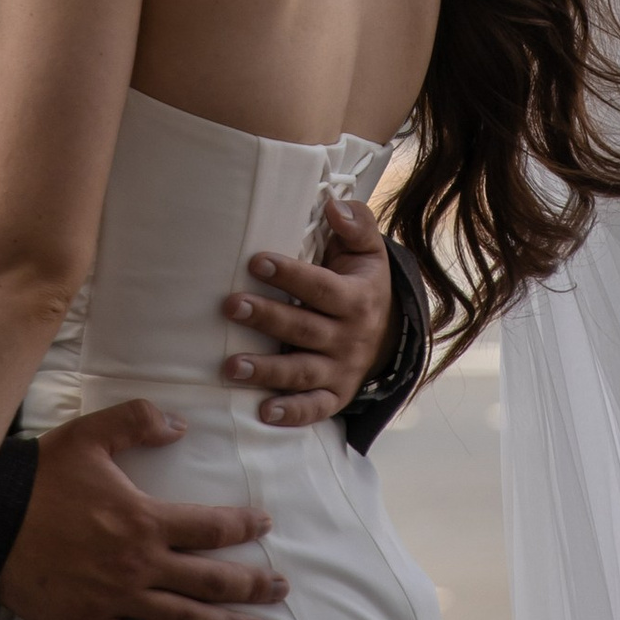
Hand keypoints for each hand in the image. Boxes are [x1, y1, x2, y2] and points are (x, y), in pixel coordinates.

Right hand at [0, 401, 287, 619]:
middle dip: (252, 585)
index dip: (243, 527)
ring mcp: (119, 600)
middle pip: (211, 580)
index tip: (265, 525)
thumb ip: (139, 421)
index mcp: (144, 518)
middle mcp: (141, 564)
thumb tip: (182, 425)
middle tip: (282, 589)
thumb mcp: (91, 434)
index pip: (210, 527)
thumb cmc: (40, 477)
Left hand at [222, 192, 392, 422]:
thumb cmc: (362, 281)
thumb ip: (356, 223)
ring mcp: (342, 370)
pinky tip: (263, 412)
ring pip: (303, 373)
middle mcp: (349, 337)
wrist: (390, 332)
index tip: (255, 261)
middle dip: (267, 318)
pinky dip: (292, 414)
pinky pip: (315, 409)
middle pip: (304, 330)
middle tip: (230, 306)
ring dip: (267, 371)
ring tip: (231, 366)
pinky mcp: (336, 396)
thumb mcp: (369, 250)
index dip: (289, 275)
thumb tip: (333, 205)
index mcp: (356, 298)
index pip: (320, 287)